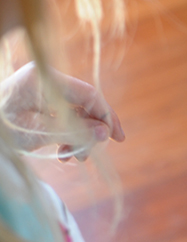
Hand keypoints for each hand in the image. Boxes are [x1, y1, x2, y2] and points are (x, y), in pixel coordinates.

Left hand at [0, 62, 124, 159]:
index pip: (89, 94)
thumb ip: (73, 132)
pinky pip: (63, 116)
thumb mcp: (37, 134)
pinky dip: (67, 135)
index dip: (107, 116)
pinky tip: (63, 153)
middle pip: (84, 104)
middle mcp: (45, 80)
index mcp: (44, 79)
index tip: (118, 139)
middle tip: (89, 156)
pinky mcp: (38, 101)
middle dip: (91, 131)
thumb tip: (105, 134)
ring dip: (79, 137)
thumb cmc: (1, 129)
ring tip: (72, 159)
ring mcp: (41, 89)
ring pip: (76, 113)